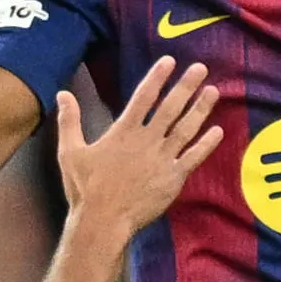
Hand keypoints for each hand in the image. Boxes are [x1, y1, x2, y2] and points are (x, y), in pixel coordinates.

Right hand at [56, 56, 220, 240]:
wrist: (103, 221)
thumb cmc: (85, 189)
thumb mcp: (70, 152)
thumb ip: (69, 120)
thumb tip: (62, 93)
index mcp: (124, 131)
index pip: (143, 96)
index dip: (157, 77)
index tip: (170, 61)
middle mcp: (147, 140)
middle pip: (171, 107)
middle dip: (186, 85)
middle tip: (201, 68)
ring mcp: (163, 159)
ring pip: (186, 128)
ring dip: (200, 108)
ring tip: (213, 91)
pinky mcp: (173, 178)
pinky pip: (193, 157)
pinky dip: (206, 144)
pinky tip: (218, 131)